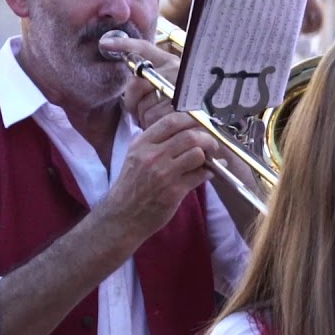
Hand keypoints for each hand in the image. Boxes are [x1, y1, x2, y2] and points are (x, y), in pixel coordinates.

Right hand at [99, 112, 217, 241]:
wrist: (122, 215)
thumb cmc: (131, 186)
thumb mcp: (135, 157)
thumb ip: (155, 143)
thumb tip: (184, 130)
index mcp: (142, 144)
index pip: (171, 121)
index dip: (191, 119)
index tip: (200, 124)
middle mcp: (152, 155)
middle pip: (189, 136)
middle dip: (206, 138)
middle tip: (211, 144)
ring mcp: (164, 174)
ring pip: (197, 154)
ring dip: (208, 156)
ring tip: (210, 159)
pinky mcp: (174, 191)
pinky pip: (200, 175)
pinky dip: (210, 172)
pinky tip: (212, 172)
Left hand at [101, 34, 180, 129]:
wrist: (212, 131)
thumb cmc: (186, 112)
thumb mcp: (168, 89)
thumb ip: (148, 80)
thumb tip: (119, 61)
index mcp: (172, 64)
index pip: (144, 49)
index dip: (124, 44)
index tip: (105, 43)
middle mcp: (177, 73)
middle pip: (137, 83)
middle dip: (133, 103)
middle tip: (139, 115)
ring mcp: (182, 91)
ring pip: (144, 105)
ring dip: (143, 119)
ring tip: (153, 123)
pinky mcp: (183, 111)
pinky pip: (153, 119)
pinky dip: (151, 127)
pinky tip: (160, 129)